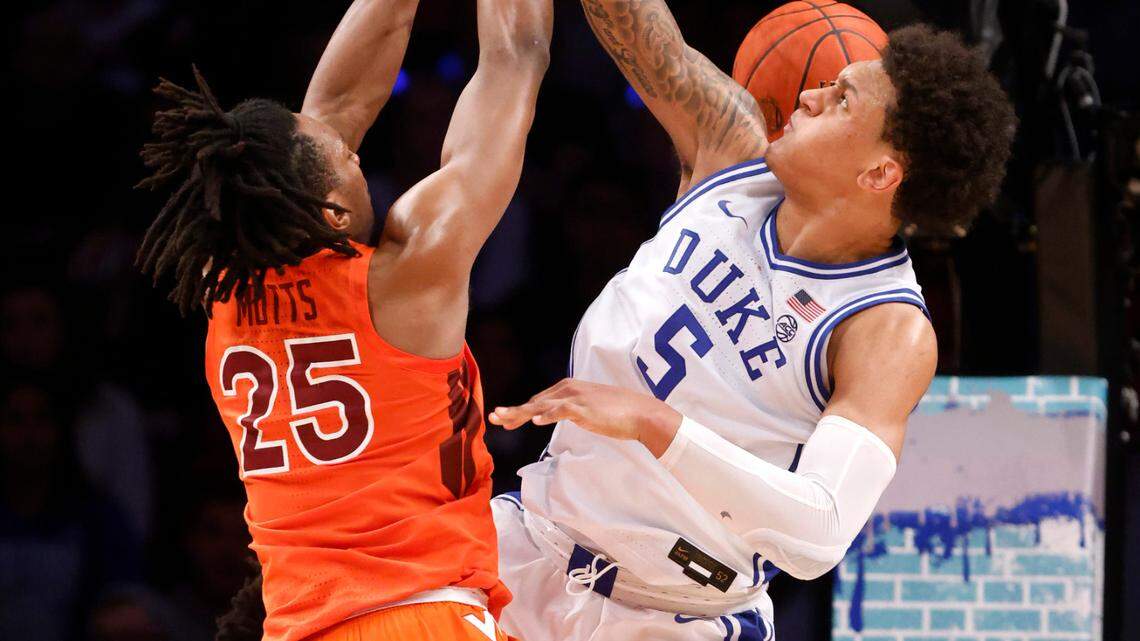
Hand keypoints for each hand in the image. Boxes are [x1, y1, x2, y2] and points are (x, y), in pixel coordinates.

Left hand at [488, 378, 682, 456]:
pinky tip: (534, 421)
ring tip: (503, 420)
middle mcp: (569, 389)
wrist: (641, 412)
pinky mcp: (584, 408)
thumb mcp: (591, 409)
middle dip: (513, 411)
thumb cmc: (618, 413)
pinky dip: (547, 415)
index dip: (520, 410)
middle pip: (535, 401)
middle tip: (493, 418)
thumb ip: (575, 410)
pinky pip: (561, 410)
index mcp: (569, 388)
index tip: (504, 420)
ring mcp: (576, 398)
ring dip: (520, 413)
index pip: (539, 400)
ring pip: (541, 405)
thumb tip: (566, 415)